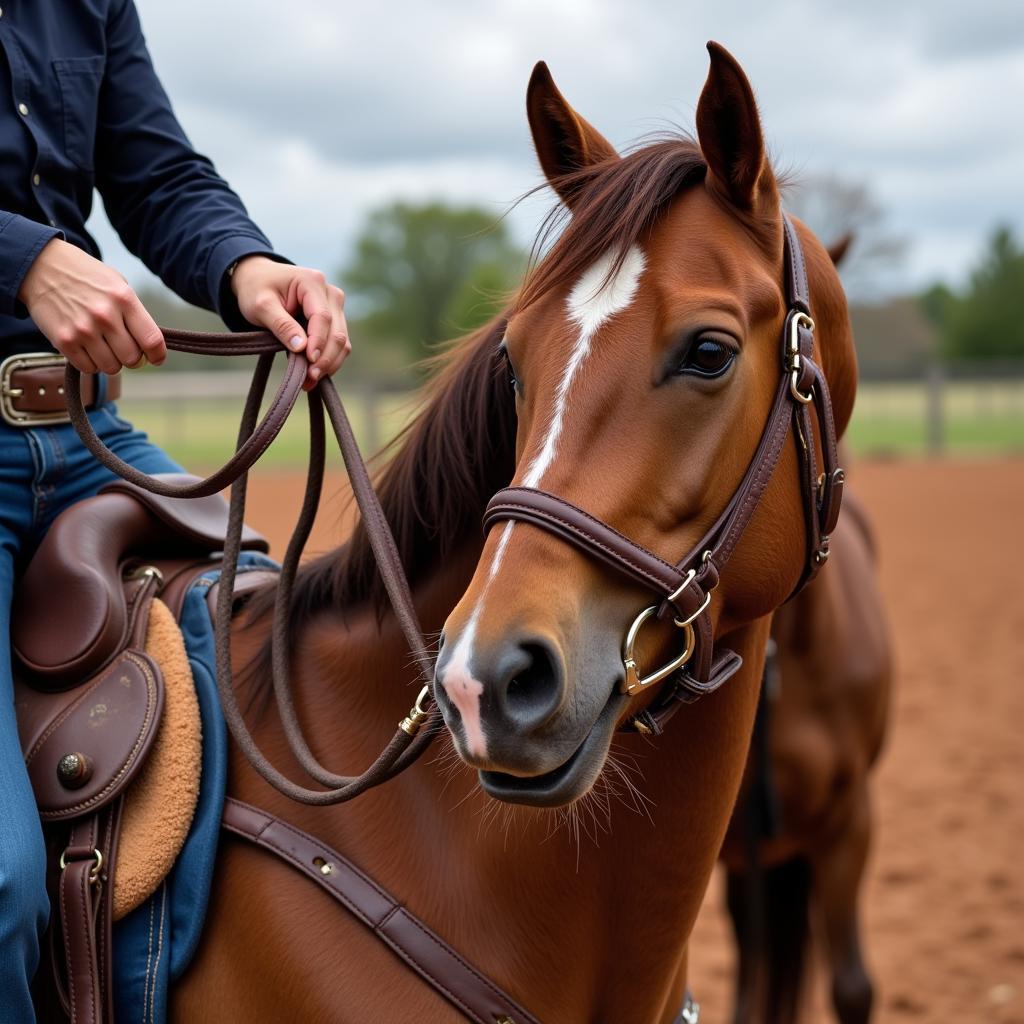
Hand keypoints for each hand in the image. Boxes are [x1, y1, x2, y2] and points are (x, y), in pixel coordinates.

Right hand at [17, 238, 165, 372]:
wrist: (42, 267)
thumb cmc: (86, 277)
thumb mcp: (118, 284)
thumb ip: (134, 314)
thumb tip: (148, 348)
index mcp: (124, 299)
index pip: (151, 340)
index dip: (157, 355)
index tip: (156, 359)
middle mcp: (105, 316)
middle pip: (132, 359)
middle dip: (132, 358)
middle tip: (123, 348)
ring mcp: (83, 330)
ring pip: (111, 367)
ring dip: (111, 362)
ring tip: (103, 346)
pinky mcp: (64, 341)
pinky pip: (88, 368)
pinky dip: (91, 363)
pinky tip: (87, 348)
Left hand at [230, 256, 349, 389]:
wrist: (258, 279)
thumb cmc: (256, 289)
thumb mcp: (261, 305)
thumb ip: (281, 325)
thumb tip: (302, 348)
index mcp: (313, 282)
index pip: (322, 317)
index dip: (318, 342)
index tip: (309, 362)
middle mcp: (331, 293)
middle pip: (337, 332)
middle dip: (326, 358)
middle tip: (310, 379)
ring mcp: (335, 307)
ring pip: (342, 341)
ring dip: (330, 363)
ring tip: (310, 381)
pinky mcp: (335, 320)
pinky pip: (338, 344)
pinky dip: (329, 360)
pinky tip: (314, 374)